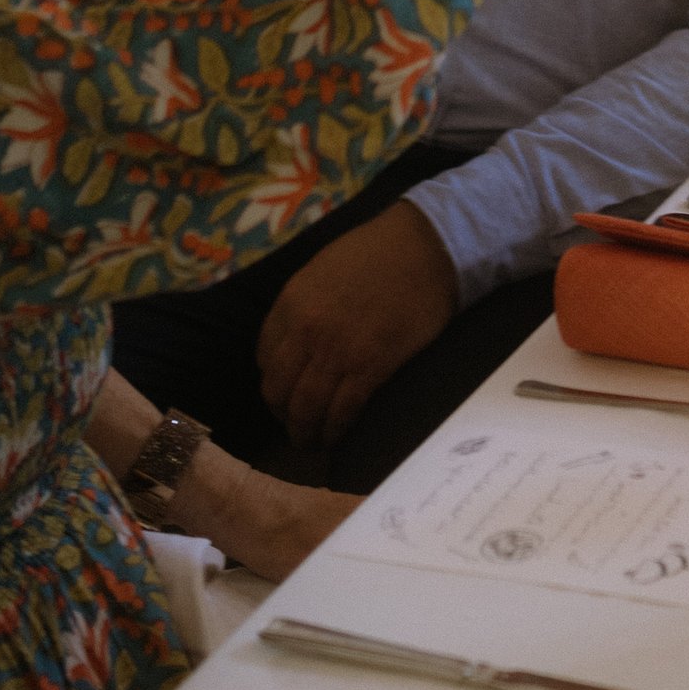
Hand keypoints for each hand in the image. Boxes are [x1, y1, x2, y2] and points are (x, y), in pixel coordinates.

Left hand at [256, 203, 455, 448]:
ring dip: (306, 433)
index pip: (264, 359)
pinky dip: (336, 432)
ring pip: (306, 409)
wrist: (424, 246)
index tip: (286, 392)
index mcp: (291, 303)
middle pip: (278, 391)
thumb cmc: (377, 252)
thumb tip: (297, 340)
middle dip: (284, 416)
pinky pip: (341, 413)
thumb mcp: (322, 270)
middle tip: (296, 427)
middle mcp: (306, 331)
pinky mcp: (370, 367)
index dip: (274, 382)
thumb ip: (303, 305)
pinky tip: (339, 437)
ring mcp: (336, 351)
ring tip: (314, 442)